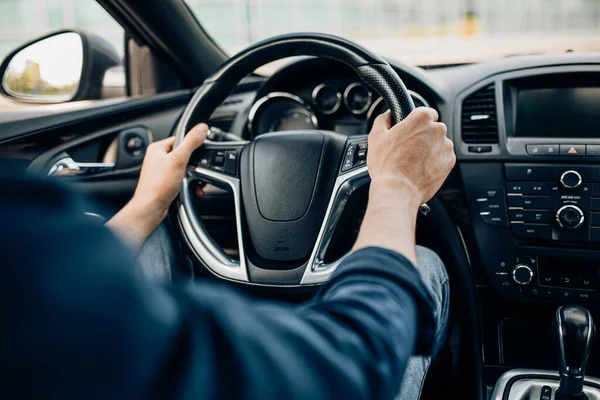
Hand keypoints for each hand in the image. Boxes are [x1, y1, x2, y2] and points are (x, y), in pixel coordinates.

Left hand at [106, 123, 207, 248]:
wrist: (150, 209)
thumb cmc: (157, 186)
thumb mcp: (178, 159)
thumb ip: (191, 142)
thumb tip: (202, 128)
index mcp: (158, 148)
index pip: (181, 139)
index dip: (192, 146)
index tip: (199, 154)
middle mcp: (158, 159)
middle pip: (185, 155)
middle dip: (194, 166)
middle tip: (194, 172)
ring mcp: (162, 172)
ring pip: (185, 169)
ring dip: (192, 177)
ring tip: (190, 183)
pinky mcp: (166, 183)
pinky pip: (182, 180)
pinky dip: (189, 185)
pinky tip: (189, 190)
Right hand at [367, 108, 454, 204]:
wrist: (398, 190)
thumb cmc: (386, 165)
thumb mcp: (376, 137)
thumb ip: (383, 119)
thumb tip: (388, 115)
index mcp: (421, 119)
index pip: (426, 111)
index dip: (417, 121)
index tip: (411, 129)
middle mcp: (438, 129)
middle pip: (433, 128)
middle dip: (423, 136)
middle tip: (408, 149)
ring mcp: (446, 146)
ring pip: (439, 143)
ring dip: (430, 149)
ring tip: (414, 161)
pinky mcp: (450, 162)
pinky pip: (443, 157)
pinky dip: (435, 161)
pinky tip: (421, 168)